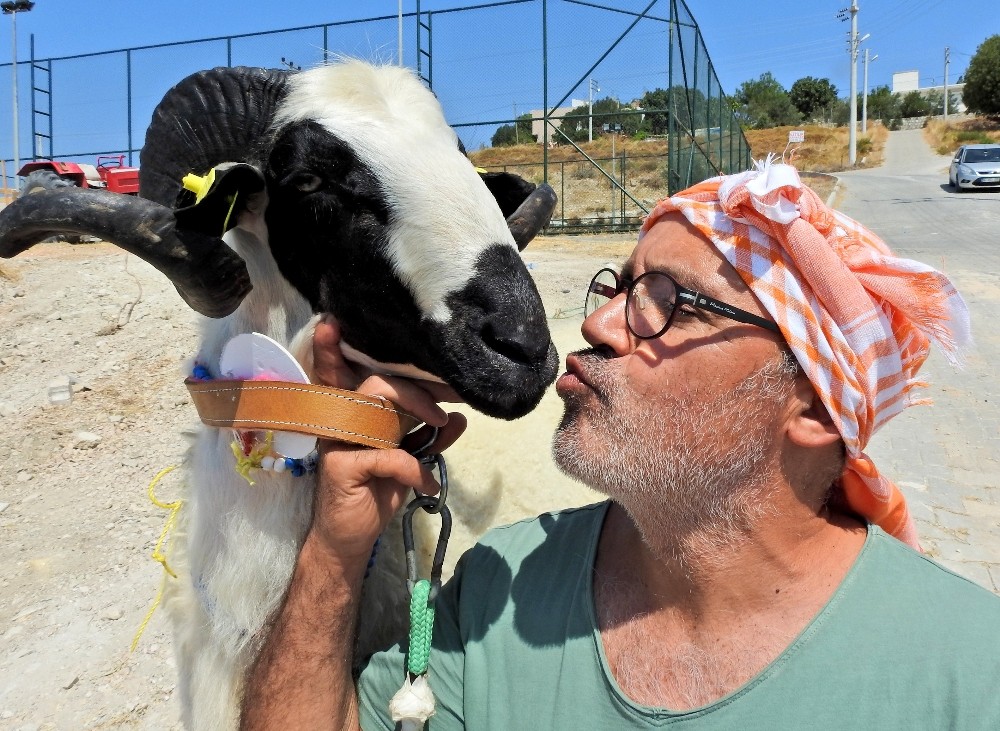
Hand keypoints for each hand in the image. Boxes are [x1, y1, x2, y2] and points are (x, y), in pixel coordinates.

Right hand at [308, 317, 466, 569]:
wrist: (350, 540)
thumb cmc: (376, 494)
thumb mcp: (410, 462)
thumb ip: (430, 437)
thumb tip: (460, 417)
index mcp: (357, 414)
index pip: (347, 373)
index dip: (335, 348)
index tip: (336, 321)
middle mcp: (344, 419)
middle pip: (376, 381)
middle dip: (416, 388)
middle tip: (442, 411)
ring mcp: (339, 440)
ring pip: (376, 403)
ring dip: (417, 411)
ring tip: (440, 427)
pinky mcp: (341, 466)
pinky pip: (387, 456)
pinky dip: (416, 469)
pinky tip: (428, 485)